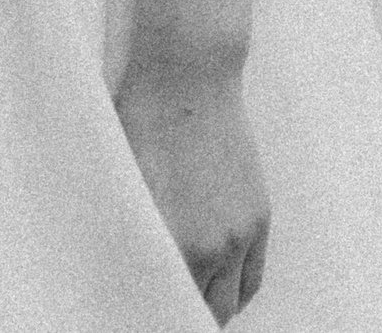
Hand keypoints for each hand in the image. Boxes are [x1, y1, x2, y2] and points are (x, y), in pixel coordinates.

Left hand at [116, 48, 269, 322]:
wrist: (188, 73)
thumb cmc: (141, 121)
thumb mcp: (125, 186)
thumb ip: (132, 239)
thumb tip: (123, 271)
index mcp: (175, 243)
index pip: (168, 309)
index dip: (154, 313)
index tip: (142, 312)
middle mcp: (214, 247)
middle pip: (206, 314)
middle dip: (183, 315)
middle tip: (162, 310)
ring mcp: (241, 232)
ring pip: (230, 302)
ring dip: (212, 308)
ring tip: (190, 306)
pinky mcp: (259, 215)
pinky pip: (252, 277)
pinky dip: (235, 290)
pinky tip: (217, 290)